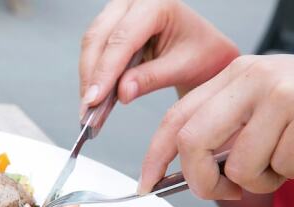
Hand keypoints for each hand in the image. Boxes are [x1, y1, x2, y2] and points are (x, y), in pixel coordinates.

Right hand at [79, 0, 237, 114]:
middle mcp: (134, 2)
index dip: (106, 71)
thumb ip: (151, 78)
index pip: (122, 39)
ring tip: (89, 108)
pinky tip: (94, 96)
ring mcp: (120, 13)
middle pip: (99, 37)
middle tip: (88, 108)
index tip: (95, 99)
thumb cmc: (203, 53)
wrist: (206, 50)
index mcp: (157, 3)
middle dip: (91, 76)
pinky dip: (93, 75)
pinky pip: (94, 50)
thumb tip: (121, 93)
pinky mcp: (112, 27)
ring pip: (91, 43)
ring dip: (88, 77)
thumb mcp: (183, 67)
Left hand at [138, 55, 293, 199]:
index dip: (156, 155)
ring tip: (282, 162)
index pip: (176, 116)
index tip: (148, 183)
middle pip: (193, 140)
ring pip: (242, 166)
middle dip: (201, 179)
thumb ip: (224, 130)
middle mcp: (253, 79)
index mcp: (234, 75)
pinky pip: (281, 169)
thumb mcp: (261, 108)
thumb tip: (184, 172)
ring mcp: (281, 95)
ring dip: (260, 181)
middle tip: (220, 190)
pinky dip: (290, 174)